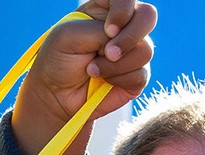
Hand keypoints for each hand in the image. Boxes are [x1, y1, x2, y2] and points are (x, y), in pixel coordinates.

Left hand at [12, 0, 156, 154]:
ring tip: (92, 70)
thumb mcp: (69, 36)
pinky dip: (119, 79)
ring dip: (116, 64)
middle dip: (129, 37)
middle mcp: (124, 26)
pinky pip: (141, 74)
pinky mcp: (136, 76)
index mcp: (107, 9)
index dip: (124, 10)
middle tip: (108, 53)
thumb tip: (121, 41)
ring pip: (145, 50)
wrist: (57, 95)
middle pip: (148, 17)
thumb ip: (97, 31)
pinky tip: (103, 81)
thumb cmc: (59, 59)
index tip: (108, 29)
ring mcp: (132, 51)